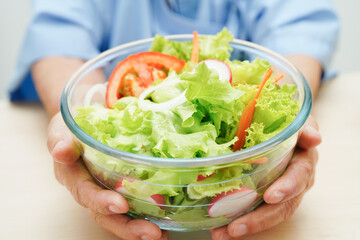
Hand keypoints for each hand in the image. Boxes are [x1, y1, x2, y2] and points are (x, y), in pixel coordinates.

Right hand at [47, 112, 167, 239]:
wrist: (84, 124)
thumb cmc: (74, 127)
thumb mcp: (63, 129)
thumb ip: (61, 140)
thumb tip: (62, 151)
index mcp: (74, 177)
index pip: (86, 193)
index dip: (101, 202)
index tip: (121, 205)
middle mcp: (90, 191)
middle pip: (105, 215)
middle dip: (127, 227)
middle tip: (151, 233)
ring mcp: (106, 192)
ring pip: (120, 216)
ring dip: (139, 228)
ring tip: (160, 235)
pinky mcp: (122, 188)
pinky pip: (134, 205)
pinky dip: (148, 216)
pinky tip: (165, 223)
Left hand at [210, 115, 321, 239]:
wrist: (283, 128)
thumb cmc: (288, 124)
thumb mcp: (297, 121)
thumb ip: (305, 129)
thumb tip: (314, 138)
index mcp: (303, 162)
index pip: (299, 176)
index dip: (287, 187)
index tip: (271, 197)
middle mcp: (295, 182)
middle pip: (282, 206)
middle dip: (259, 219)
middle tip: (235, 228)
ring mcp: (281, 192)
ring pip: (268, 214)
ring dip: (245, 226)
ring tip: (221, 234)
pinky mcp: (266, 197)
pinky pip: (256, 212)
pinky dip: (239, 221)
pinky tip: (220, 230)